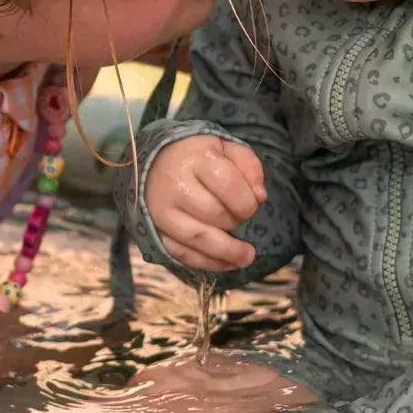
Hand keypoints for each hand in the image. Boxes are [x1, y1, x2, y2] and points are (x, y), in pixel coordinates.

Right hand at [145, 135, 264, 270]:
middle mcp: (175, 185)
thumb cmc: (196, 156)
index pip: (229, 186)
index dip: (247, 202)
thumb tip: (260, 197)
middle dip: (236, 222)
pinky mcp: (155, 230)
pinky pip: (181, 253)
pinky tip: (226, 264)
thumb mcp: (225, 148)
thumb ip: (249, 166)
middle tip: (241, 219)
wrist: (152, 162)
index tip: (252, 205)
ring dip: (226, 252)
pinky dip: (206, 262)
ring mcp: (162, 210)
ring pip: (198, 238)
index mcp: (195, 159)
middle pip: (215, 214)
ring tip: (246, 257)